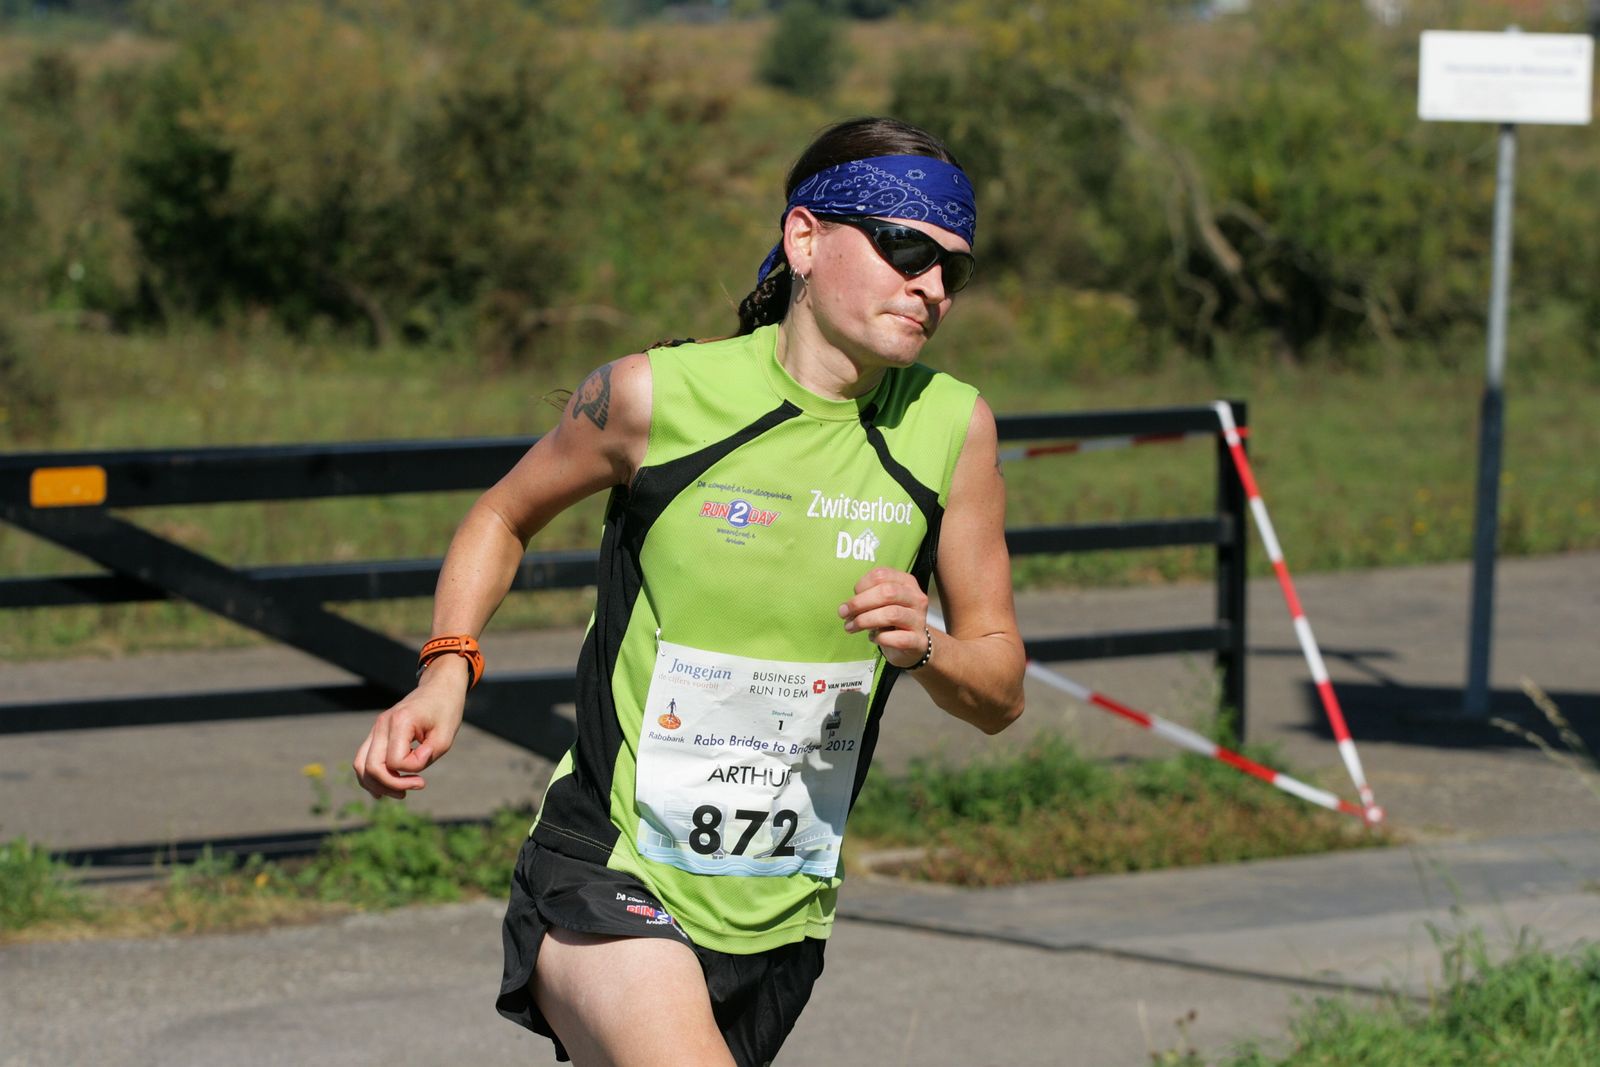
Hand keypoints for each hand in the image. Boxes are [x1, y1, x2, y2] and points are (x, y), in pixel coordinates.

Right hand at [352, 657, 468, 799]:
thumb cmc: (445, 711)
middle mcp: (382, 724)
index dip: (411, 772)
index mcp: (400, 722)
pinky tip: (383, 790)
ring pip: (360, 765)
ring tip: (400, 794)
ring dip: (377, 784)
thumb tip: (406, 770)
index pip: (395, 761)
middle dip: (391, 785)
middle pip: (371, 767)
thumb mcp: (445, 737)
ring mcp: (376, 728)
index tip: (428, 767)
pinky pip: (363, 758)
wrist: (439, 688)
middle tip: (417, 786)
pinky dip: (370, 776)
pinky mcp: (377, 733)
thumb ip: (427, 757)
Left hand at [838, 567, 928, 668]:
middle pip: (887, 592)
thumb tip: (847, 607)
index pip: (882, 575)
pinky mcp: (918, 640)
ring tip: (851, 627)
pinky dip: (880, 638)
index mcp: (906, 582)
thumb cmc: (892, 620)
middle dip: (860, 603)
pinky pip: (897, 638)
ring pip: (891, 614)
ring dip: (865, 621)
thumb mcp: (882, 602)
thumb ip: (867, 597)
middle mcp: (916, 598)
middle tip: (843, 613)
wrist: (912, 644)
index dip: (862, 585)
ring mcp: (919, 619)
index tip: (852, 597)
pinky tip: (873, 638)